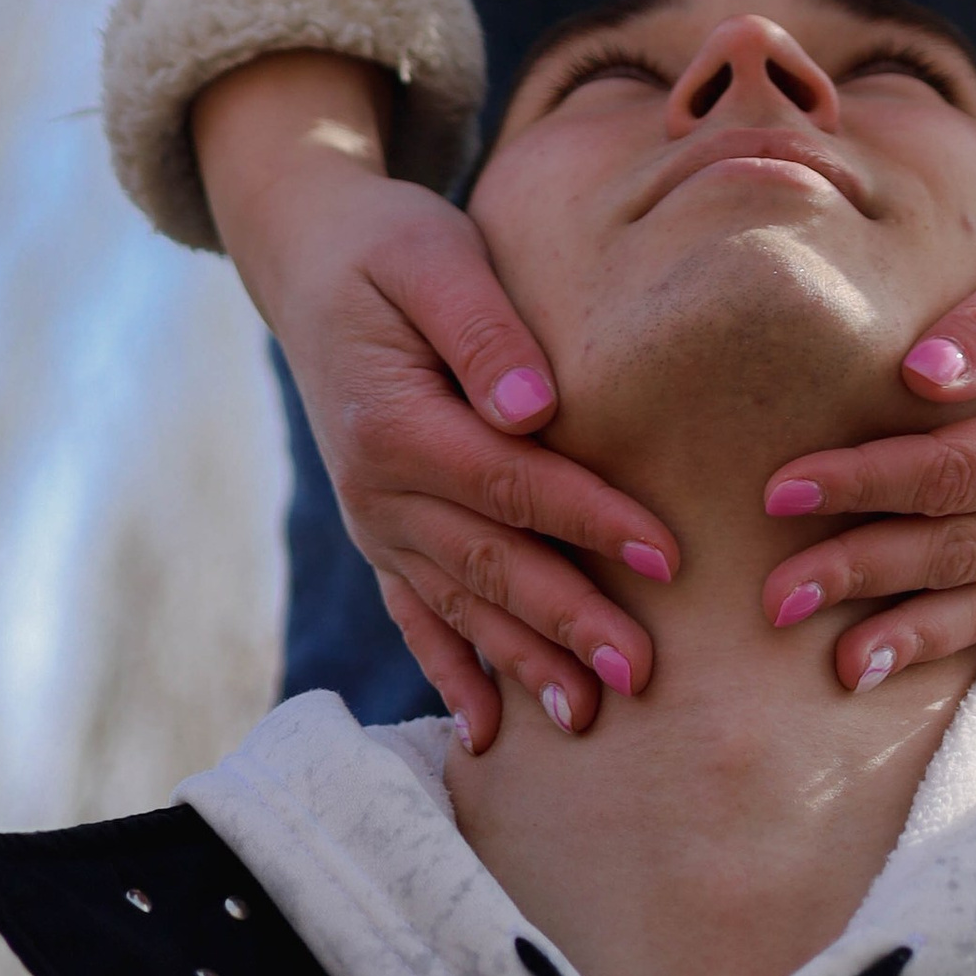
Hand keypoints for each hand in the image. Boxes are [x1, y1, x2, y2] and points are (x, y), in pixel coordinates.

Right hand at [193, 53, 680, 749]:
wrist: (309, 257)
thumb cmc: (388, 245)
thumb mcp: (433, 254)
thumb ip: (482, 329)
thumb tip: (535, 409)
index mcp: (394, 421)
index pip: (509, 483)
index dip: (589, 520)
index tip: (666, 553)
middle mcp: (376, 488)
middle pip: (489, 563)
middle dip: (567, 622)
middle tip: (643, 672)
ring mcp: (373, 519)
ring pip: (458, 603)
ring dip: (521, 662)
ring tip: (587, 715)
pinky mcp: (379, 528)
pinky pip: (414, 612)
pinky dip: (449, 670)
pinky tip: (486, 731)